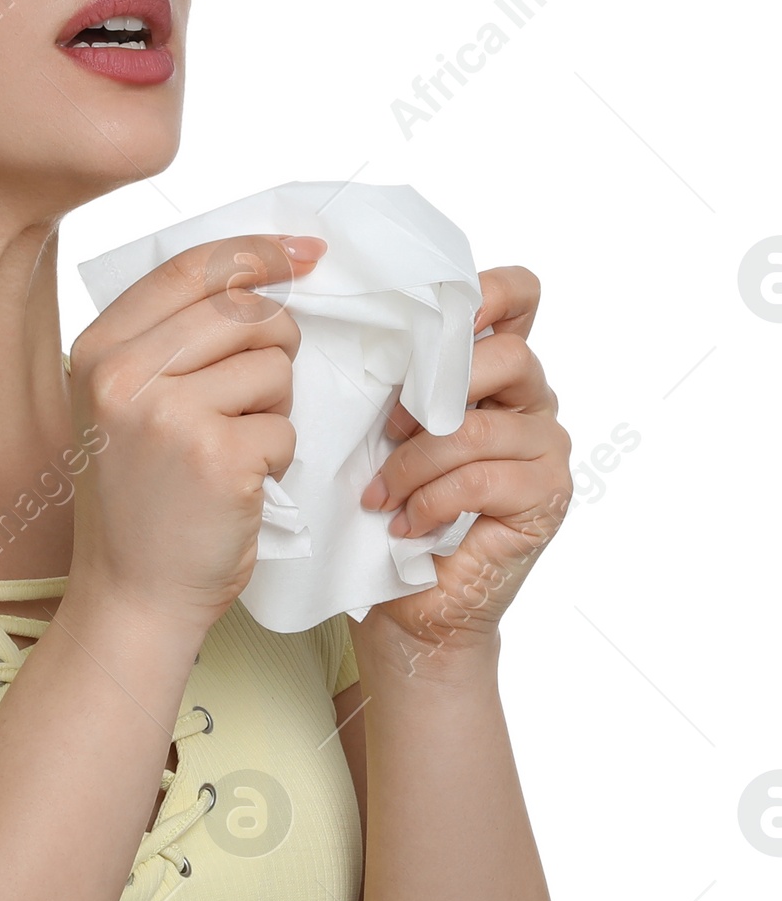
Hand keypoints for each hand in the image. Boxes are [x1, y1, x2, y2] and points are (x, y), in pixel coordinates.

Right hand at [66, 231, 327, 641]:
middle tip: (254, 396)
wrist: (133, 594)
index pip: (190, 270)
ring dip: (273, 410)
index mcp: (97, 351)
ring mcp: (169, 415)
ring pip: (273, 367)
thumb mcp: (126, 404)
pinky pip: (285, 428)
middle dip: (274, 345)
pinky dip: (275, 459)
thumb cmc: (141, 499)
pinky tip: (237, 485)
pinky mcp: (217, 457)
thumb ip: (173, 339)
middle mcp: (123, 375)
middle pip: (244, 311)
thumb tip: (268, 270)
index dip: (255, 253)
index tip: (304, 254)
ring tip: (231, 449)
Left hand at [354, 265, 571, 666]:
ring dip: (414, 463)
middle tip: (387, 434)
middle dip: (432, 391)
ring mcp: (546, 449)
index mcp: (495, 371)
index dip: (488, 292)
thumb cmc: (393, 513)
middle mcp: (533, 400)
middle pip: (506, 356)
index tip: (440, 317)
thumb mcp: (383, 434)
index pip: (519, 297)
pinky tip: (406, 525)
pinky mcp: (546, 496)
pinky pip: (482, 478)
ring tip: (381, 497)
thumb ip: (396, 383)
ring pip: (479, 426)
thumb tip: (355, 333)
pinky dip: (431, 501)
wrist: (412, 607)